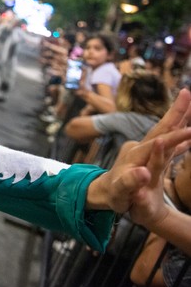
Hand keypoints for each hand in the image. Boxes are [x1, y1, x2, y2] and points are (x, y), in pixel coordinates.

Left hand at [85, 89, 190, 222]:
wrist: (103, 191)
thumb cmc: (113, 194)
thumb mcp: (120, 191)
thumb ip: (129, 182)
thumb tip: (143, 173)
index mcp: (136, 155)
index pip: (159, 142)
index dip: (175, 137)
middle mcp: (140, 147)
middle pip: (160, 127)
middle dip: (175, 112)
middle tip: (187, 92)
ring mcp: (143, 148)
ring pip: (163, 129)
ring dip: (177, 116)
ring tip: (189, 101)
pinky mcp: (147, 153)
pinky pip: (165, 138)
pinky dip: (176, 131)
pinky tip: (188, 130)